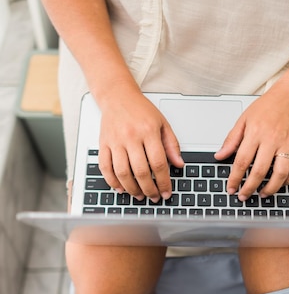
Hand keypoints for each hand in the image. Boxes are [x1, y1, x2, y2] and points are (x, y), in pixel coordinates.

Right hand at [98, 86, 183, 200]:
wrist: (117, 96)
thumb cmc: (141, 110)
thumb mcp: (162, 123)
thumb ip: (171, 145)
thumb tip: (178, 164)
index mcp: (148, 131)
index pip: (158, 163)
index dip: (164, 181)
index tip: (166, 192)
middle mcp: (131, 137)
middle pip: (140, 171)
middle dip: (149, 189)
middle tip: (154, 197)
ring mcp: (115, 141)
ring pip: (122, 172)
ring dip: (131, 188)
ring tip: (139, 195)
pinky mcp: (104, 144)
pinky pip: (105, 167)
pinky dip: (112, 181)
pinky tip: (120, 188)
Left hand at [214, 88, 288, 199]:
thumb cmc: (266, 107)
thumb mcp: (243, 119)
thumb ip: (231, 140)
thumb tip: (220, 156)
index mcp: (255, 132)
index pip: (242, 160)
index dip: (235, 177)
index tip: (231, 188)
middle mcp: (272, 139)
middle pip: (260, 170)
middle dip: (250, 187)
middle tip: (243, 195)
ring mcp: (286, 144)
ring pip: (280, 173)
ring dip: (271, 188)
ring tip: (262, 194)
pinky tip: (280, 184)